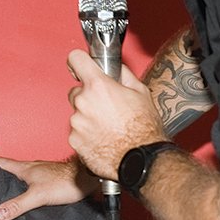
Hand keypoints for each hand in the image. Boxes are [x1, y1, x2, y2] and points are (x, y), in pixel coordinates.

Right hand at [0, 156, 88, 219]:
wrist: (89, 179)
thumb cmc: (67, 182)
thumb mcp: (38, 196)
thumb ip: (18, 205)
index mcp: (23, 168)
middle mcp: (31, 167)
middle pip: (8, 169)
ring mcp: (42, 172)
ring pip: (22, 175)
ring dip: (13, 182)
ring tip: (5, 193)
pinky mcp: (52, 179)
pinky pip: (34, 182)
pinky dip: (28, 187)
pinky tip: (29, 196)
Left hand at [65, 49, 163, 182]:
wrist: (142, 161)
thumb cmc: (145, 129)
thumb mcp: (142, 93)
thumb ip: (123, 75)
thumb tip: (115, 68)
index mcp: (98, 86)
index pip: (76, 59)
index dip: (79, 62)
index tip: (81, 68)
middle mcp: (83, 102)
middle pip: (76, 92)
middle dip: (88, 98)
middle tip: (108, 109)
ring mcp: (77, 122)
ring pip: (77, 114)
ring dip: (89, 119)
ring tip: (110, 129)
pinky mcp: (74, 140)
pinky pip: (78, 133)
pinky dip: (88, 136)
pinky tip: (105, 140)